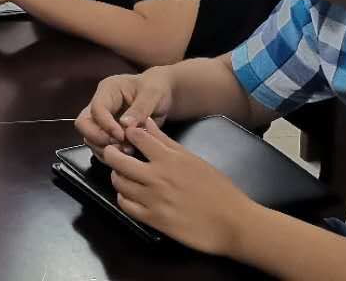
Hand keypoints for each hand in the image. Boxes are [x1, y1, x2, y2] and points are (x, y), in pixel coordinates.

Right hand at [74, 67, 175, 158]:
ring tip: (128, 150)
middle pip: (84, 124)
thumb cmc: (157, 88)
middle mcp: (100, 104)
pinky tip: (127, 155)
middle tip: (120, 145)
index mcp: (108, 90)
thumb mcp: (152, 94)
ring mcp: (102, 119)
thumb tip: (125, 125)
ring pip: (89, 137)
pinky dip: (111, 154)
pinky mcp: (107, 132)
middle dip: (98, 138)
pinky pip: (100, 146)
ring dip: (105, 148)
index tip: (122, 136)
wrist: (163, 94)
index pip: (96, 109)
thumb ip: (140, 109)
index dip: (106, 125)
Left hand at [101, 120, 251, 255]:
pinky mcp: (154, 220)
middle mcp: (157, 177)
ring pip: (118, 182)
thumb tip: (146, 122)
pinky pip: (125, 205)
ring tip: (124, 175)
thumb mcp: (193, 159)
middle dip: (111, 153)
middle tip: (115, 153)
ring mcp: (153, 199)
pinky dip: (123, 197)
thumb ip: (166, 141)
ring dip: (117, 175)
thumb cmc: (218, 189)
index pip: (135, 136)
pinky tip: (130, 195)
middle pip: (117, 159)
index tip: (125, 136)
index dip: (127, 133)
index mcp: (169, 158)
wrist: (234, 223)